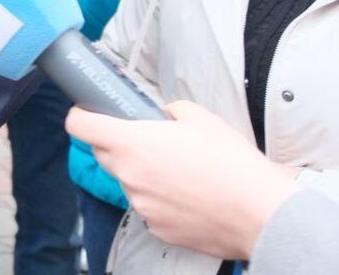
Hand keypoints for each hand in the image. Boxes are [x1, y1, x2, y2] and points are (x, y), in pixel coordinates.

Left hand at [66, 100, 299, 258]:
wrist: (260, 212)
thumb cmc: (230, 162)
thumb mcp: (199, 117)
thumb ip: (169, 111)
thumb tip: (162, 115)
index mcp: (131, 143)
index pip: (79, 126)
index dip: (80, 116)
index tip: (89, 114)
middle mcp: (128, 176)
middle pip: (103, 154)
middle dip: (117, 144)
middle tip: (147, 141)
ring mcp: (141, 205)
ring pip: (129, 182)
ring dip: (143, 174)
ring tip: (181, 172)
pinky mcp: (157, 228)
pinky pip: (149, 208)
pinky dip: (161, 200)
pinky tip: (189, 196)